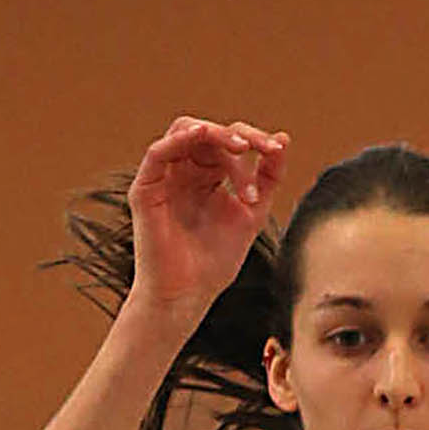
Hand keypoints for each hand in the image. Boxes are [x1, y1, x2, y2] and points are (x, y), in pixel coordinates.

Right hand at [124, 115, 289, 316]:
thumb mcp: (252, 215)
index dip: (254, 140)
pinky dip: (178, 139)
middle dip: (238, 136)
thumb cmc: (214, 264)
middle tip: (260, 149)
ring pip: (184, 132)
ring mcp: (164, 179)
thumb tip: (283, 138)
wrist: (186, 297)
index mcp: (207, 177)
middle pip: (209, 133)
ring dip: (214, 133)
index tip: (277, 150)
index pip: (229, 143)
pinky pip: (157, 153)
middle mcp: (184, 173)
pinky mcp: (145, 190)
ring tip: (239, 147)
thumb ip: (267, 178)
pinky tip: (201, 134)